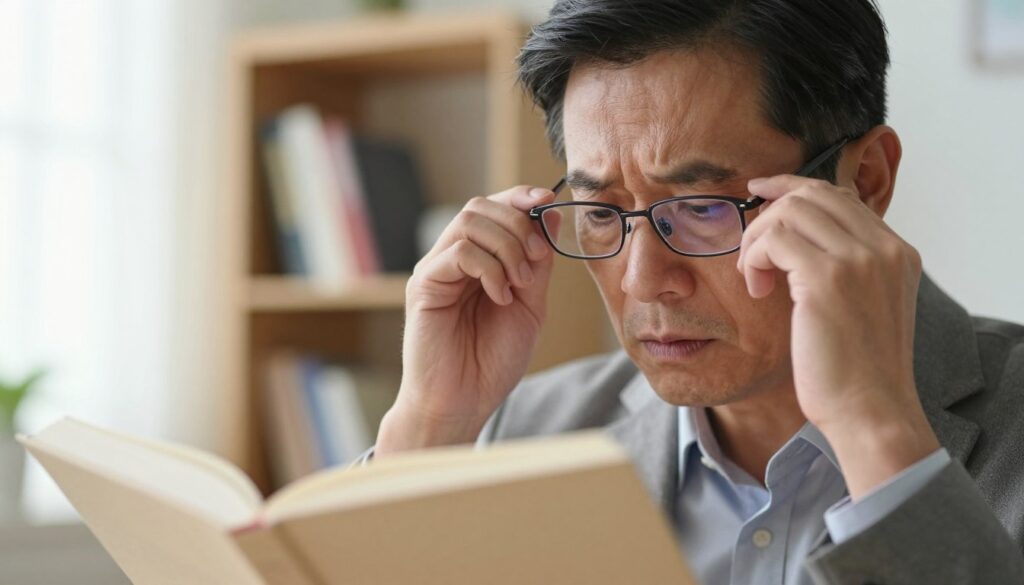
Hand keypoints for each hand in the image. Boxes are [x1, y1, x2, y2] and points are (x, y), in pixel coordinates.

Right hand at [375, 186, 559, 455]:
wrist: (463, 402)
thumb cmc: (492, 361)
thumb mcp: (531, 305)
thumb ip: (538, 262)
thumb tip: (550, 212)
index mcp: (479, 260)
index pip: (495, 208)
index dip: (521, 197)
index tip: (548, 200)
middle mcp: (453, 259)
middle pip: (481, 206)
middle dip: (518, 224)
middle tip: (535, 260)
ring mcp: (436, 270)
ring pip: (469, 221)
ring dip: (507, 245)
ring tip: (518, 283)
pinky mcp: (424, 285)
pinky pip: (458, 252)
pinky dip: (489, 268)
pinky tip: (499, 297)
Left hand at [738, 175, 939, 497]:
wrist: (871, 412)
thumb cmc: (857, 370)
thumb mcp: (865, 307)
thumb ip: (847, 268)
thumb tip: (797, 240)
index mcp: (897, 252)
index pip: (839, 194)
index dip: (792, 187)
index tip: (758, 192)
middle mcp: (883, 248)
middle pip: (812, 193)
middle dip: (768, 213)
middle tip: (750, 251)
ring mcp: (858, 260)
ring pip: (789, 211)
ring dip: (757, 240)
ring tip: (755, 278)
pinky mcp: (827, 279)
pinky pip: (774, 239)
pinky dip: (754, 258)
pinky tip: (757, 289)